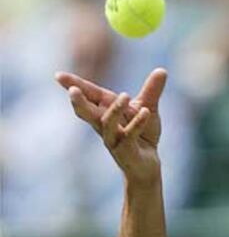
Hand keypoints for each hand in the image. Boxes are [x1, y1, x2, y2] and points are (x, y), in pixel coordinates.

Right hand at [55, 68, 166, 184]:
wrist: (148, 165)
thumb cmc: (143, 136)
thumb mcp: (148, 109)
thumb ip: (152, 91)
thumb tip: (162, 70)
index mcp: (106, 111)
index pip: (90, 95)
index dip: (74, 85)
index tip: (58, 76)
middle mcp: (105, 126)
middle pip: (88, 112)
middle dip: (79, 102)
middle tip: (72, 90)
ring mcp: (113, 140)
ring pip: (107, 124)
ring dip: (114, 110)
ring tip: (125, 95)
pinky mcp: (126, 151)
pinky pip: (129, 136)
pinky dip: (137, 124)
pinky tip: (145, 113)